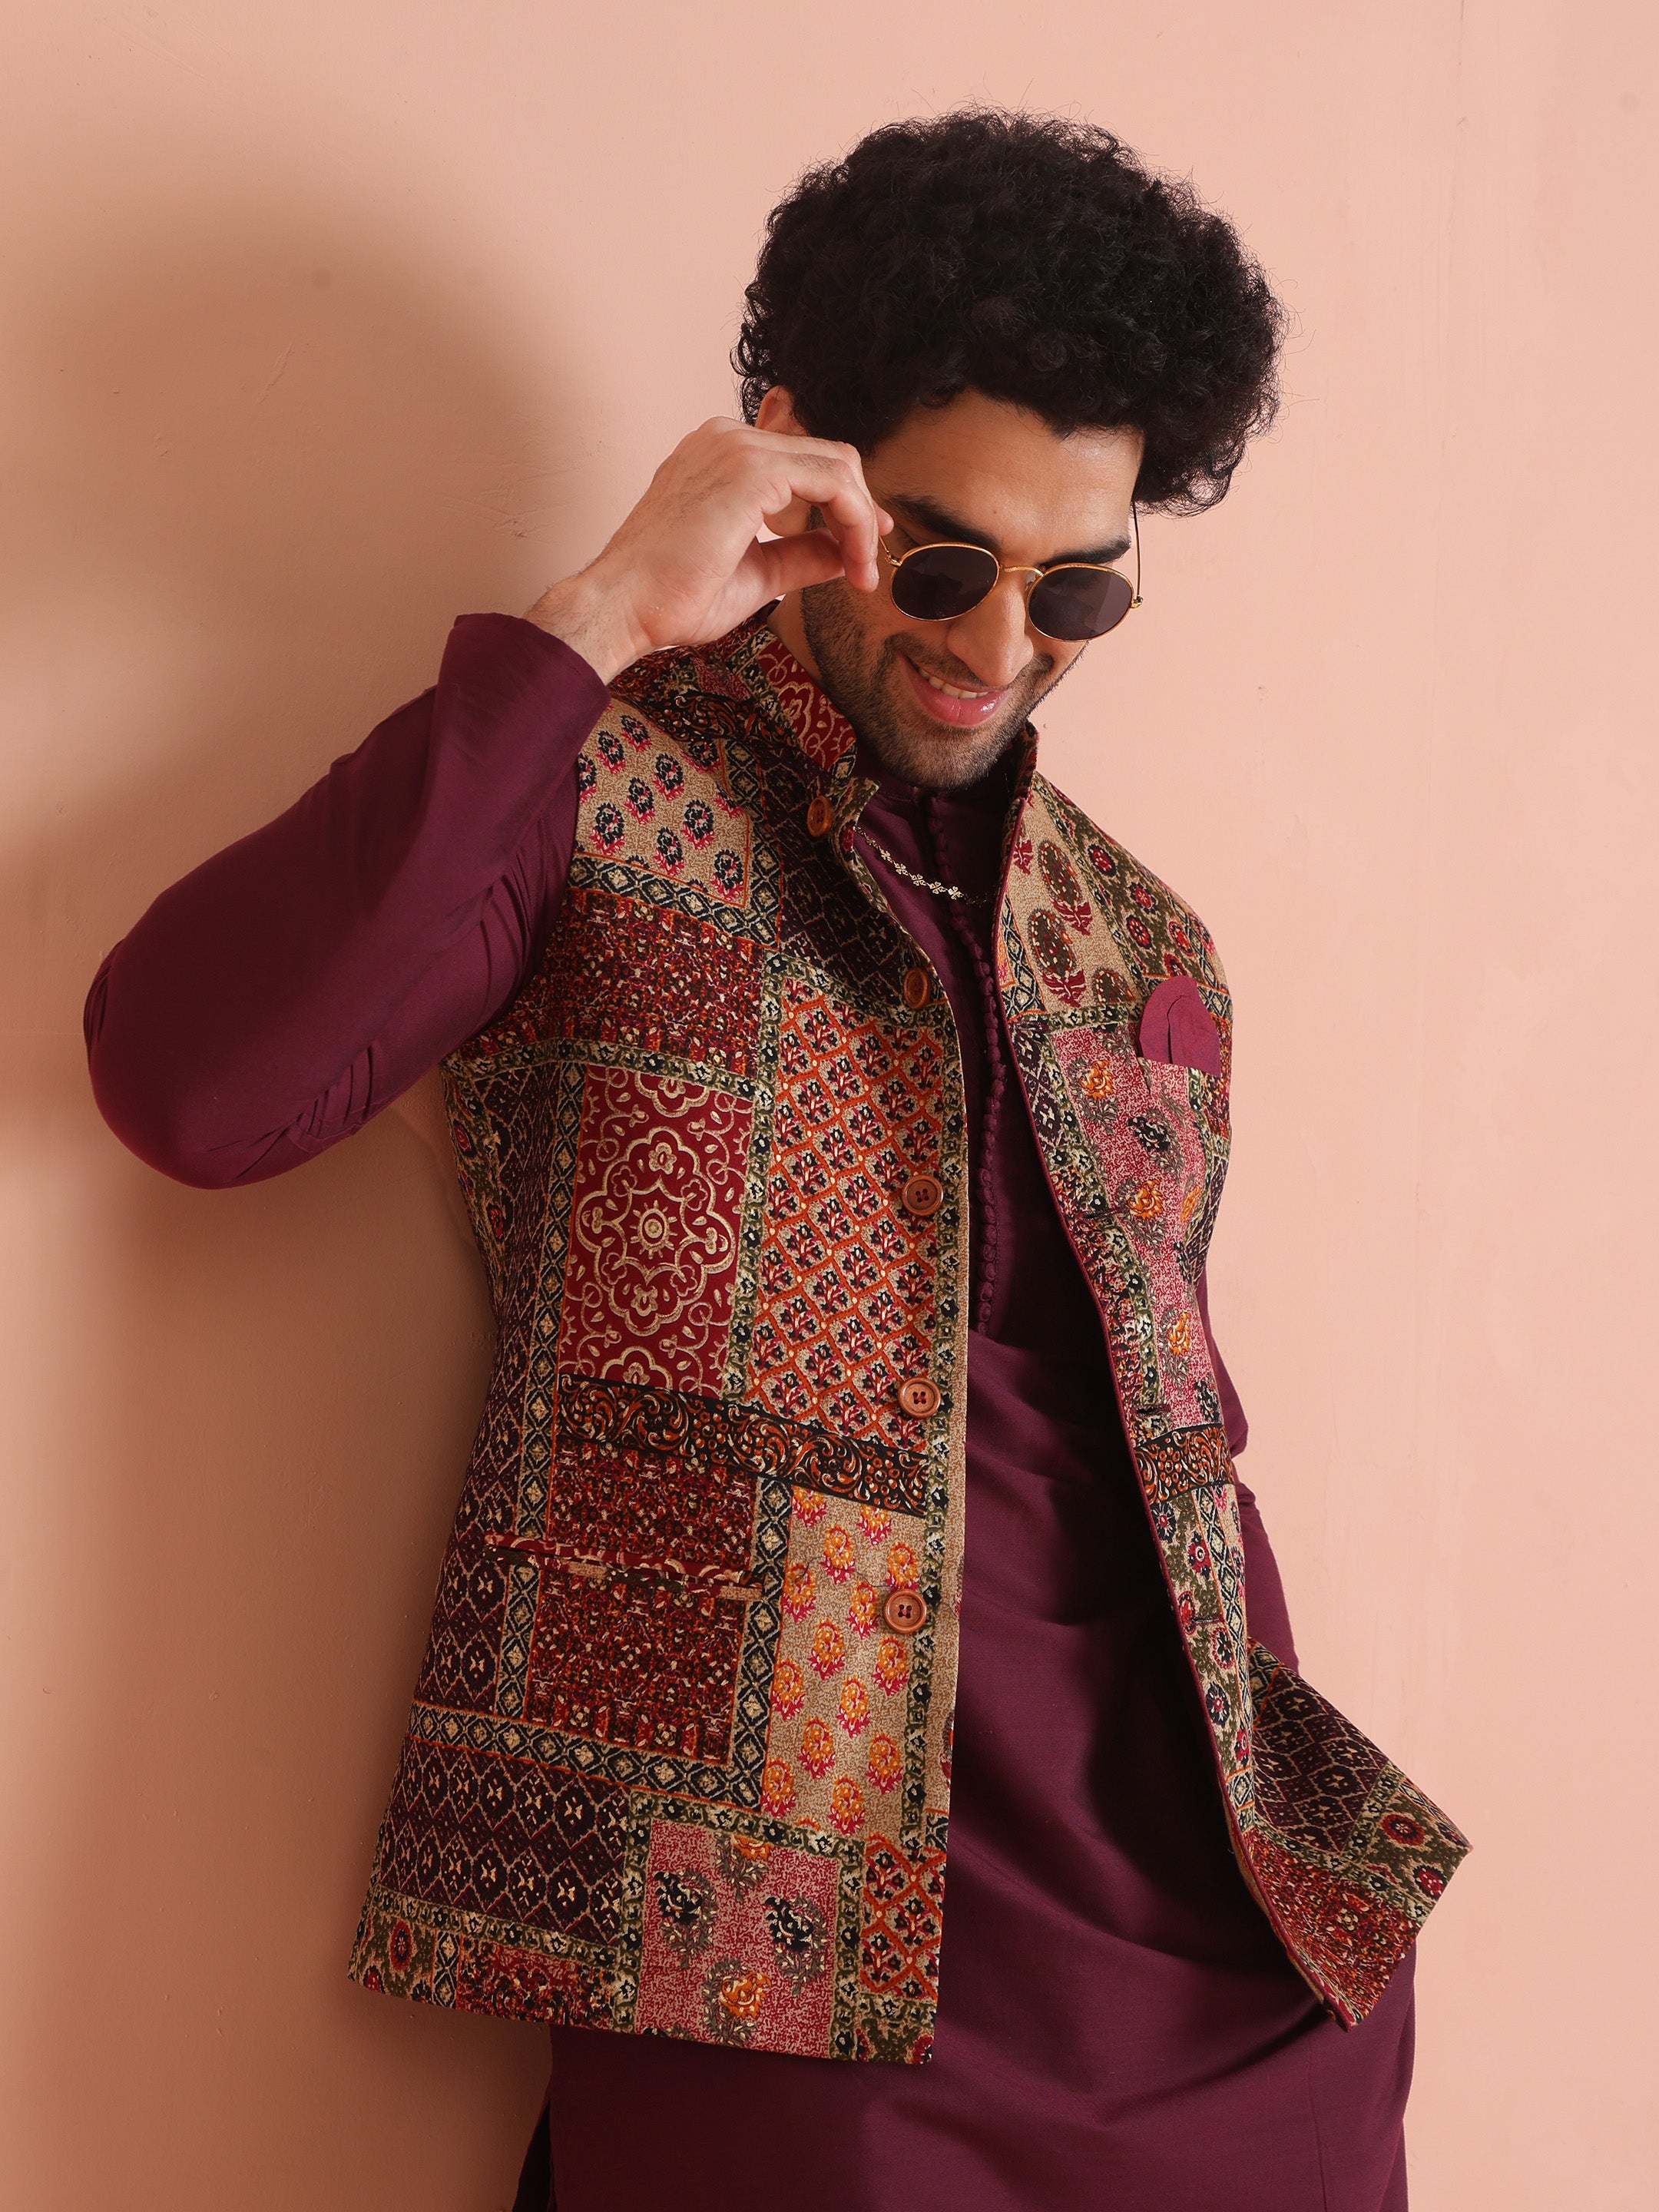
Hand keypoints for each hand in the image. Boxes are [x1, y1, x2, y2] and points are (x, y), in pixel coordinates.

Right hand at [522, 416, 891, 681]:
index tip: (862, 544)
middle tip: (869, 562)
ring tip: (860, 572)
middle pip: (827, 455)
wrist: (623, 606)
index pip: (802, 460)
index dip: (844, 500)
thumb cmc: (667, 597)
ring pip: (837, 465)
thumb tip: (844, 553)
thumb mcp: (754, 572)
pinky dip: (854, 521)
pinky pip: (832, 482)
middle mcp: (727, 440)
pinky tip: (853, 561)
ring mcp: (738, 448)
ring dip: (860, 520)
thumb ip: (798, 553)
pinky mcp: (752, 470)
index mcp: (719, 456)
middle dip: (860, 509)